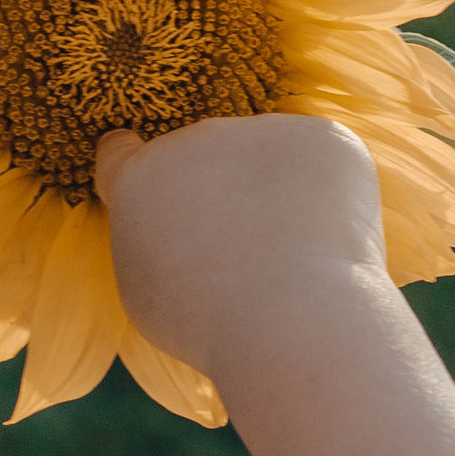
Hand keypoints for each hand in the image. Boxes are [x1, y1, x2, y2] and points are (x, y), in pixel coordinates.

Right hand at [96, 113, 384, 379]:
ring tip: (294, 260)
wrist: (287, 317)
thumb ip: (158, 244)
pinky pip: (326, 164)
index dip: (134, 166)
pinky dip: (333, 198)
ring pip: (273, 163)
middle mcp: (196, 138)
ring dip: (281, 196)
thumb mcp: (149, 291)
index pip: (121, 152)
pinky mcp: (323, 137)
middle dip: (227, 198)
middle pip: (212, 164)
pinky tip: (332, 241)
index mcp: (139, 178)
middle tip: (248, 261)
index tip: (151, 180)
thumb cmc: (211, 324)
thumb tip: (188, 231)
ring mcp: (262, 131)